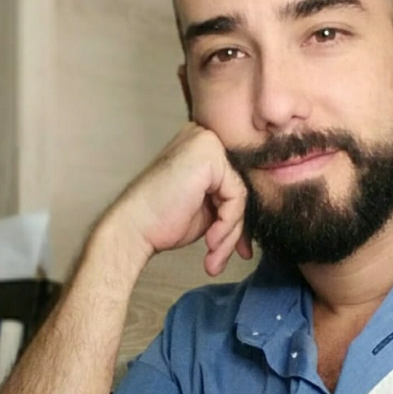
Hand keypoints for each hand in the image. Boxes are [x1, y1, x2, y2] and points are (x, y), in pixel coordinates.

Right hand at [101, 123, 252, 278]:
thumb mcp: (206, 209)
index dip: (237, 218)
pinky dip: (227, 225)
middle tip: (221, 256)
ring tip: (213, 254)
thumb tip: (259, 218)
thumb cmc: (161, 221)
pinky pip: (236, 196)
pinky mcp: (209, 154)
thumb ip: (229, 203)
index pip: (236, 181)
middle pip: (240, 186)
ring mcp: (206, 142)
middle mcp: (205, 137)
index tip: (238, 249)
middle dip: (236, 228)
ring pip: (240, 194)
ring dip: (230, 232)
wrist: (133, 228)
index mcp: (202, 147)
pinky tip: (209, 241)